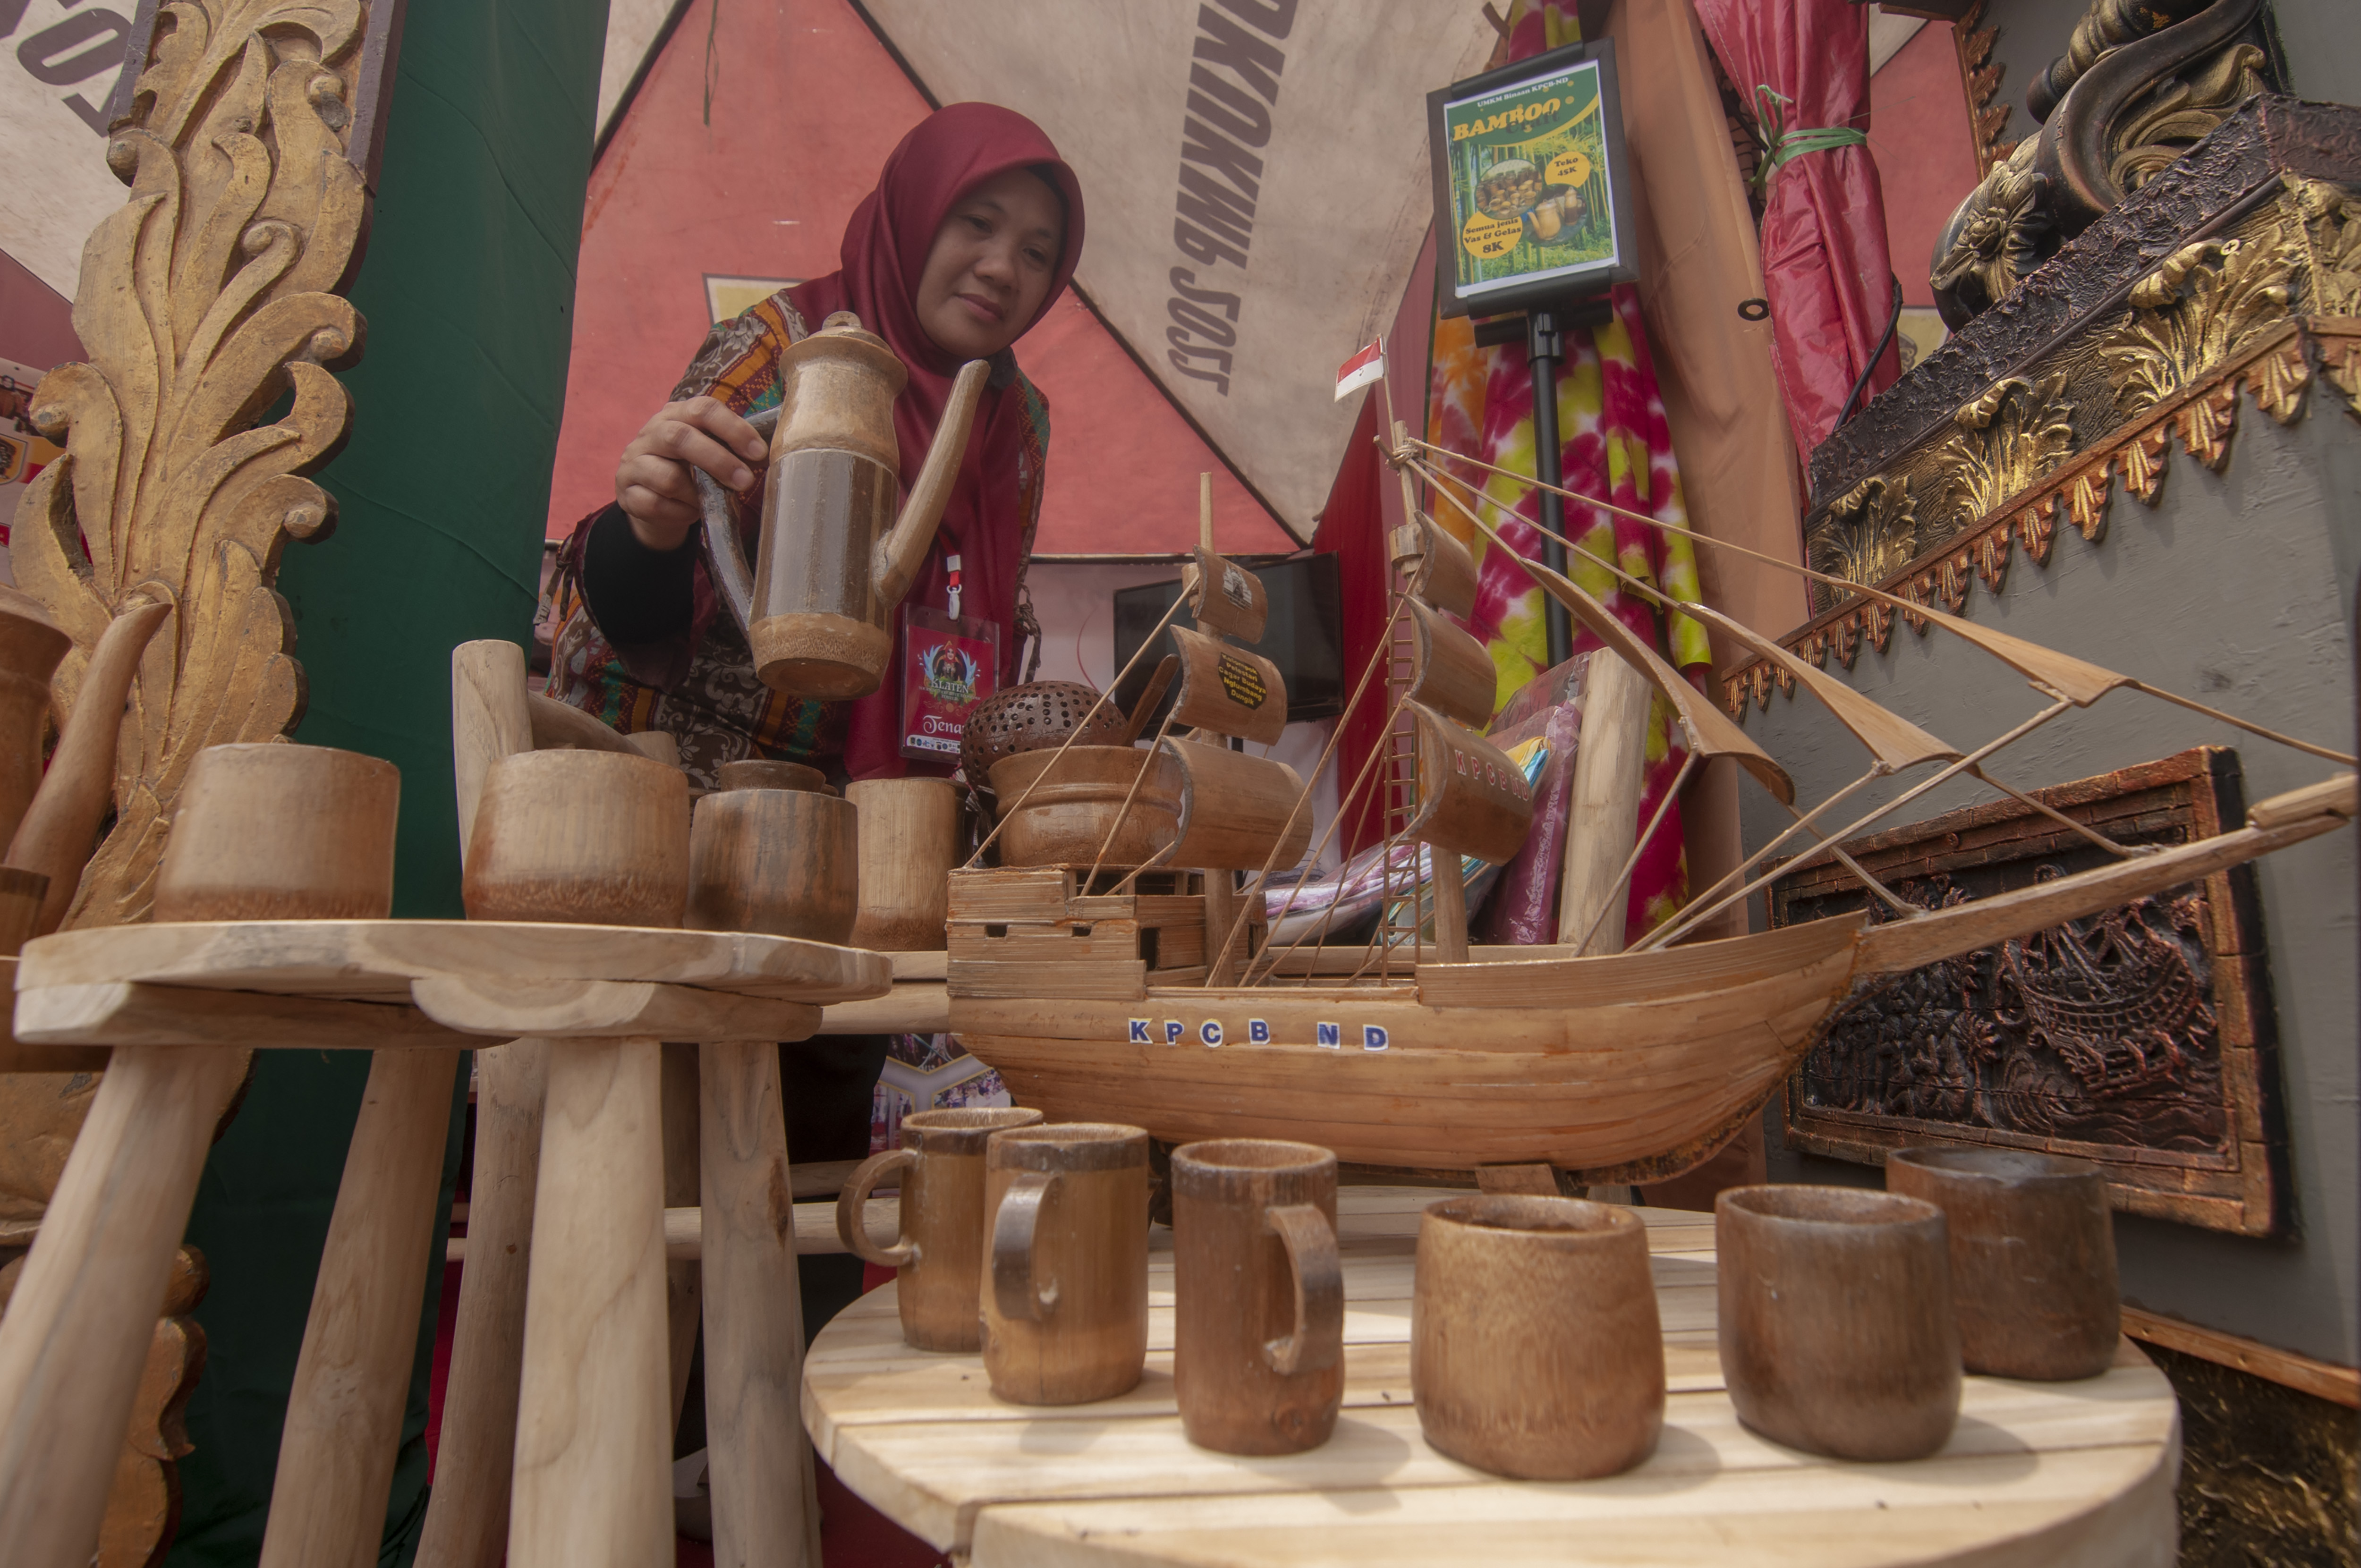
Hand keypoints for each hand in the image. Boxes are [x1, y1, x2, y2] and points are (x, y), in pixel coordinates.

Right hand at [614, 396, 767, 550]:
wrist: (654, 500)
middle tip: (745, 481)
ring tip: (709, 501)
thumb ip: (728, 448)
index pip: (703, 409)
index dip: (733, 428)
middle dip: (718, 460)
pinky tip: (689, 512)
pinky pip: (656, 505)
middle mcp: (650, 433)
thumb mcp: (709, 452)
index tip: (758, 452)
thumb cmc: (690, 471)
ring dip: (697, 494)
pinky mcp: (626, 492)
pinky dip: (680, 513)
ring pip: (667, 478)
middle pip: (680, 438)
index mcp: (676, 415)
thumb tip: (761, 455)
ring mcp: (634, 462)